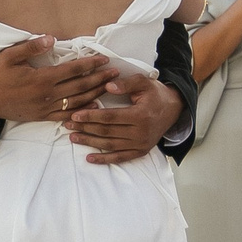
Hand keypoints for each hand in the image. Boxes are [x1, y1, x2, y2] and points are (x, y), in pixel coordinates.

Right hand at [0, 36, 115, 124]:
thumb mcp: (9, 56)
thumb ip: (31, 46)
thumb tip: (51, 39)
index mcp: (42, 79)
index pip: (73, 70)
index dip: (90, 64)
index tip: (104, 59)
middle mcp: (47, 95)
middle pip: (80, 86)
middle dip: (100, 79)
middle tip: (115, 73)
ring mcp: (45, 108)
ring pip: (77, 102)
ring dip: (95, 94)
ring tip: (109, 88)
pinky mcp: (41, 117)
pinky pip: (66, 115)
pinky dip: (81, 111)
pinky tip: (92, 108)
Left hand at [66, 72, 183, 165]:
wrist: (173, 109)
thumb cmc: (155, 94)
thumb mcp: (143, 82)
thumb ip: (126, 84)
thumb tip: (107, 86)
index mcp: (140, 115)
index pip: (110, 117)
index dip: (91, 116)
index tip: (75, 114)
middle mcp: (140, 133)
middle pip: (107, 132)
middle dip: (85, 128)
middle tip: (67, 125)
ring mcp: (140, 144)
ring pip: (110, 145)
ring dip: (90, 142)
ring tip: (73, 137)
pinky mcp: (140, 151)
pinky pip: (120, 157)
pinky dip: (104, 159)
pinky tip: (89, 158)